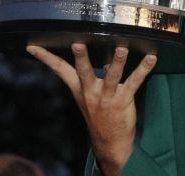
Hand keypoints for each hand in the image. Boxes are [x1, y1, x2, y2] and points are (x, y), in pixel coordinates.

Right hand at [27, 43, 156, 175]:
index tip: (33, 46)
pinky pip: (134, 82)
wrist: (109, 142)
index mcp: (79, 88)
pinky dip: (143, 69)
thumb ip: (92, 75)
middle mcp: (90, 91)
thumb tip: (98, 53)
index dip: (45, 58)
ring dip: (117, 62)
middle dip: (81, 58)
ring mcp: (107, 97)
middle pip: (84, 72)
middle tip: (78, 44)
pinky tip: (151, 59)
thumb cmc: (99, 114)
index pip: (59, 70)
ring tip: (122, 49)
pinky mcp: (123, 100)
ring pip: (111, 76)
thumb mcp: (88, 95)